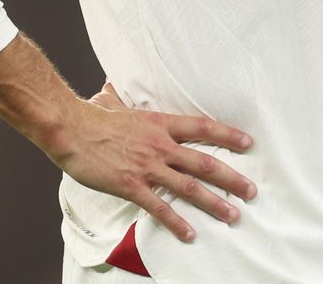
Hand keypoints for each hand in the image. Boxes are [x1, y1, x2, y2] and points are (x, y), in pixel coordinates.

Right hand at [50, 82, 256, 242]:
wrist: (70, 130)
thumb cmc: (92, 117)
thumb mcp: (116, 104)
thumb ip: (122, 100)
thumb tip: (112, 88)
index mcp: (160, 123)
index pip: (203, 127)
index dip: (228, 135)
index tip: (248, 143)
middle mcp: (160, 145)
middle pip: (204, 162)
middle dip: (232, 178)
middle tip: (252, 191)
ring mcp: (147, 166)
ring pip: (189, 187)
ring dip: (214, 203)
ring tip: (233, 215)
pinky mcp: (131, 186)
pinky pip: (159, 207)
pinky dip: (177, 222)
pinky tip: (190, 234)